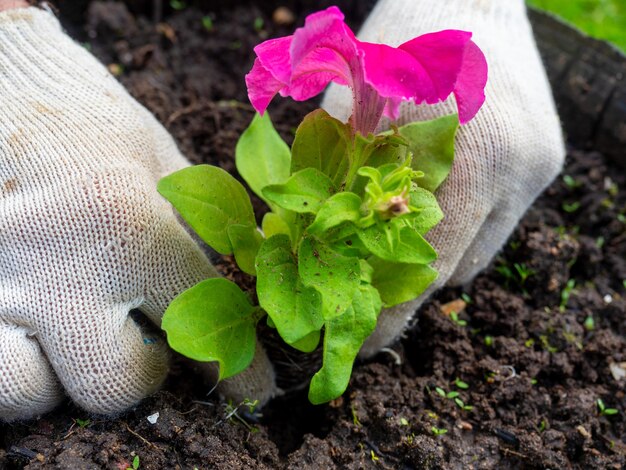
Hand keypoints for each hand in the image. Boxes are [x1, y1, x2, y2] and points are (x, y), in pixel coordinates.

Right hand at [0, 7, 274, 420]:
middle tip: (139, 341)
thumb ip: (196, 225)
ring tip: (71, 339)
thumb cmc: (87, 117)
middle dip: (140, 373)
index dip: (238, 368)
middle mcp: (62, 267)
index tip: (251, 391)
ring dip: (61, 377)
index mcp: (130, 226)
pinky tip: (25, 335)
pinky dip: (11, 368)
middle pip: (114, 383)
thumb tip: (232, 277)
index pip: (203, 320)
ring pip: (31, 392)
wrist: (4, 76)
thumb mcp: (159, 160)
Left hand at [323, 0, 564, 356]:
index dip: (392, 313)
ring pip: (481, 247)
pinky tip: (437, 213)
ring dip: (438, 258)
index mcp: (461, 154)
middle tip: (374, 306)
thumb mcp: (354, 105)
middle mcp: (511, 167)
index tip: (363, 342)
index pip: (425, 265)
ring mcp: (534, 164)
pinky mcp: (544, 159)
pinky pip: (499, 219)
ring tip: (400, 255)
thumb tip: (324, 251)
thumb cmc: (395, 42)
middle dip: (411, 291)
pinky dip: (463, 227)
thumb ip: (345, 179)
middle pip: (457, 265)